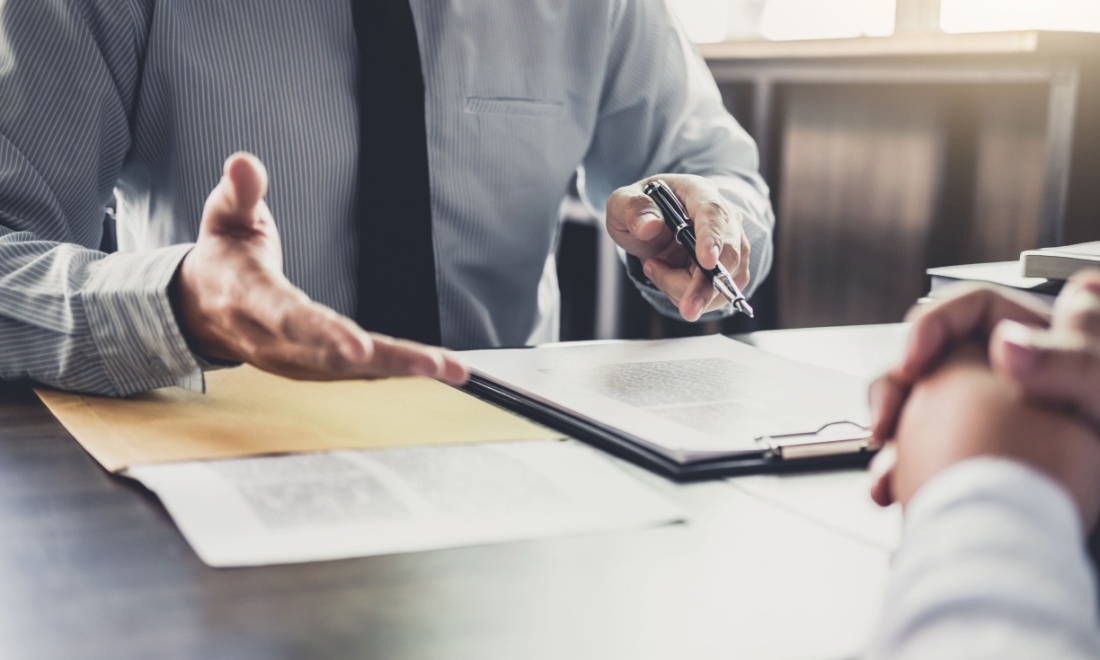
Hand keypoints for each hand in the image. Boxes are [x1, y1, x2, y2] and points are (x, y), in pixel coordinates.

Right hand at [171, 152, 466, 383]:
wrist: (200, 306)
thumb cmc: (224, 255)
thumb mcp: (224, 216)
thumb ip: (240, 192)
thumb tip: (244, 162)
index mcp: (250, 298)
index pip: (289, 318)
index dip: (325, 333)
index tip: (360, 347)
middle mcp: (271, 339)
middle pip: (332, 357)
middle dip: (387, 361)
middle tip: (435, 364)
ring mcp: (290, 360)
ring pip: (351, 372)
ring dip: (401, 369)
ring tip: (451, 368)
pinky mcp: (309, 368)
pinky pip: (355, 374)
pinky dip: (394, 371)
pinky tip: (433, 368)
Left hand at [606, 174, 749, 321]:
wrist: (650, 224)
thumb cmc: (640, 210)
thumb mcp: (622, 203)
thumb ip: (632, 209)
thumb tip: (649, 226)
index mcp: (698, 192)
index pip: (712, 213)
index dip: (712, 238)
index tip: (707, 262)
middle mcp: (723, 216)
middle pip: (728, 254)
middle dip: (706, 285)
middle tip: (687, 309)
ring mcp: (730, 243)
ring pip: (724, 280)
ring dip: (686, 290)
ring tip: (655, 268)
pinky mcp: (730, 269)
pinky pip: (718, 293)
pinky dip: (690, 296)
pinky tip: (669, 279)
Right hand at [869, 271, 1099, 505]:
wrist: (1063, 552)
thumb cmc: (1094, 478)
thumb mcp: (1098, 402)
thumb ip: (1069, 357)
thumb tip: (1010, 341)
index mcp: (1043, 351)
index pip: (975, 309)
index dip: (935, 325)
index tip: (914, 362)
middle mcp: (1008, 382)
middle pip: (933, 356)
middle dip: (898, 386)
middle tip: (888, 418)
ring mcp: (982, 422)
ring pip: (915, 404)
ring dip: (890, 429)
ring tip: (887, 462)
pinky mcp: (963, 459)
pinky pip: (914, 449)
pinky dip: (896, 467)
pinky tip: (892, 487)